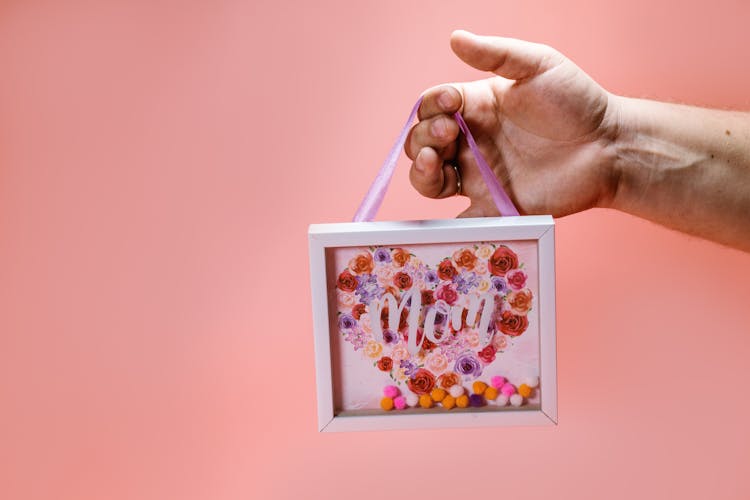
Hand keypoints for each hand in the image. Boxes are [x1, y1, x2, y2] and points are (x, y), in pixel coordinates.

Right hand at [406, 30, 621, 216]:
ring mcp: (479, 176)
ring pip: (429, 180)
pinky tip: (446, 211)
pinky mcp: (493, 206)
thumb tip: (456, 37)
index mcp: (475, 108)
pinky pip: (460, 220)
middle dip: (421, 139)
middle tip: (446, 135)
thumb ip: (496, 54)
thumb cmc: (576, 102)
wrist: (609, 147)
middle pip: (421, 144)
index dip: (431, 106)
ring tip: (434, 163)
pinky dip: (445, 225)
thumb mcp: (538, 65)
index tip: (452, 104)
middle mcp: (470, 143)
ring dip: (421, 172)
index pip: (431, 107)